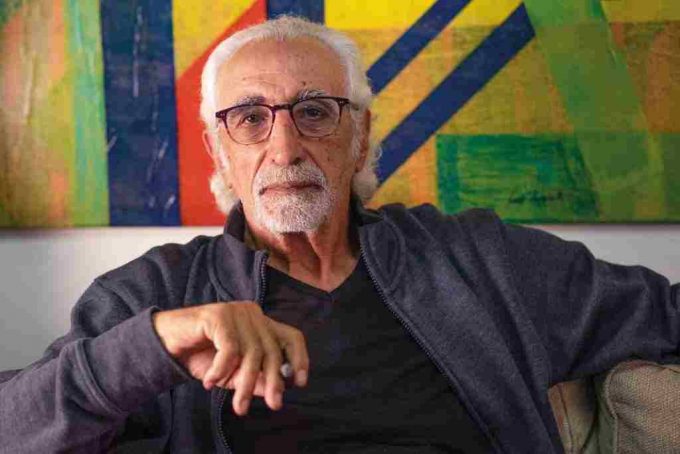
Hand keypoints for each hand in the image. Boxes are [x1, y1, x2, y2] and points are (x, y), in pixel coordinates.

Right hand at [152, 302, 308, 414]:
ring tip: (237, 406)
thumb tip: (278, 387)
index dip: (300, 358)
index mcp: (261, 324)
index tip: (299, 383)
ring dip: (244, 384)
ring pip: (252, 352)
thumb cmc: (202, 357)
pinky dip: (221, 370)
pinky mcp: (218, 315)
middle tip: (273, 405)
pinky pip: (229, 348)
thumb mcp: (233, 374)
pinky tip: (209, 382)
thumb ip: (255, 378)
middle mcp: (253, 314)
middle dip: (273, 381)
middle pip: (272, 349)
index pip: (291, 336)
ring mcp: (236, 312)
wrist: (166, 344)